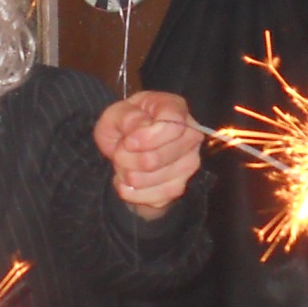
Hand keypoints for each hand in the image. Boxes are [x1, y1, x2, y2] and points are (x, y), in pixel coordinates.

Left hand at [93, 91, 200, 220]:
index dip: (146, 136)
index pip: (173, 125)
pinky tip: (128, 179)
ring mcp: (188, 164)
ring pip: (150, 179)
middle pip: (156, 158)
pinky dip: (130, 191)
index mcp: (176, 109)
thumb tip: (141, 129)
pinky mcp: (179, 187)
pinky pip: (150, 197)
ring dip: (126, 174)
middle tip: (118, 152)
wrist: (129, 150)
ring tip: (123, 164)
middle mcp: (190, 136)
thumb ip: (127, 117)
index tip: (127, 141)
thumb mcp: (117, 113)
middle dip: (126, 157)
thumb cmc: (126, 126)